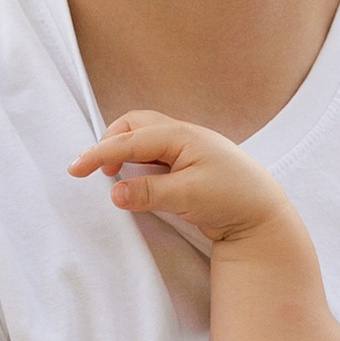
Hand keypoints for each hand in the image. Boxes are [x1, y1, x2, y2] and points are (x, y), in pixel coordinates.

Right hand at [68, 110, 287, 245]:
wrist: (265, 215)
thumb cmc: (233, 199)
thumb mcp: (189, 197)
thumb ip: (150, 192)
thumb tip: (114, 192)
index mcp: (182, 136)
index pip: (130, 139)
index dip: (99, 153)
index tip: (75, 170)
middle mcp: (182, 136)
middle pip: (134, 125)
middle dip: (111, 142)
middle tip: (99, 171)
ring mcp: (186, 150)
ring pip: (143, 139)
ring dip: (124, 152)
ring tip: (114, 176)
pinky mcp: (187, 166)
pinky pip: (153, 155)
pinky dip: (137, 163)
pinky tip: (135, 181)